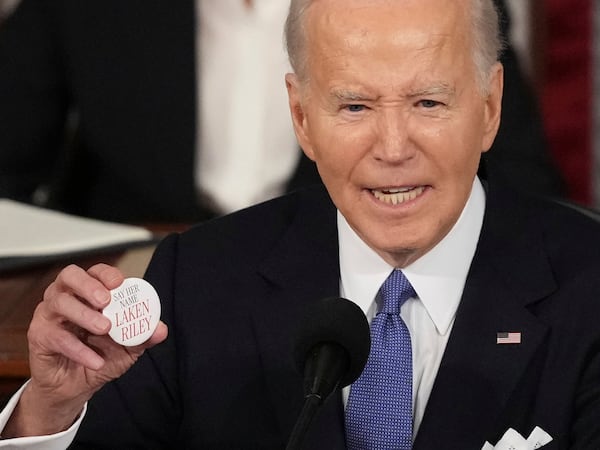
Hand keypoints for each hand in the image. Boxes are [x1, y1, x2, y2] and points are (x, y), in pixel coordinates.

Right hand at [3, 263, 167, 436]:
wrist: (77, 387)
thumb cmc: (101, 356)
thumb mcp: (128, 347)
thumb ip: (144, 335)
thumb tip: (161, 329)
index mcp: (88, 292)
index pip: (95, 271)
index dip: (106, 274)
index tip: (120, 283)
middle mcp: (66, 297)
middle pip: (69, 276)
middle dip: (88, 285)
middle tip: (106, 300)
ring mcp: (49, 315)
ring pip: (59, 303)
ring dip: (84, 314)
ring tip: (105, 328)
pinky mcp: (39, 336)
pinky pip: (56, 337)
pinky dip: (78, 349)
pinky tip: (95, 360)